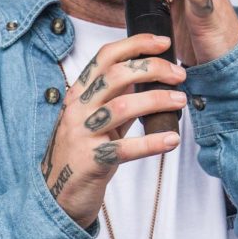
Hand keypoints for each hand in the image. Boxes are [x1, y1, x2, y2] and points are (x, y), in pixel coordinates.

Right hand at [40, 33, 185, 229]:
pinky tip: (172, 140)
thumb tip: (147, 75)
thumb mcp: (95, 119)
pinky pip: (125, 148)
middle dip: (153, 69)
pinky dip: (152, 142)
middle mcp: (78, 109)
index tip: (163, 43)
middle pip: (116, 75)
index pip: (105, 57)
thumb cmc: (81, 154)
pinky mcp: (92, 161)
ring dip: (157, 100)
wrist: (56, 195)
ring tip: (180, 101)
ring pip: (122, 107)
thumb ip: (116, 97)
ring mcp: (82, 134)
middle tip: (179, 75)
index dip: (136, 44)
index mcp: (79, 94)